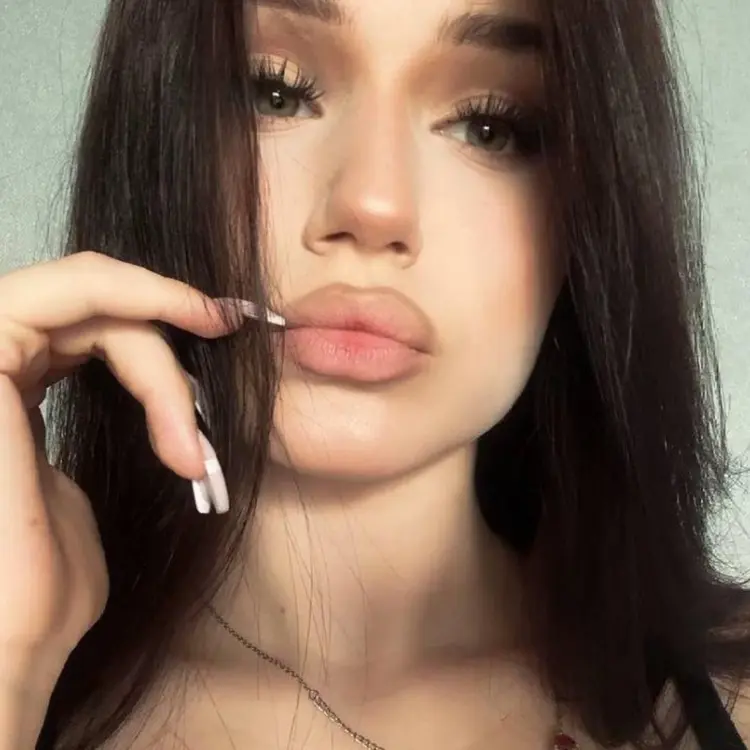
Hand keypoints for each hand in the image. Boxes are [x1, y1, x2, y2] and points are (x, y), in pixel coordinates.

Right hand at [0, 252, 236, 688]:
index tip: (216, 330)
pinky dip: (137, 333)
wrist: (8, 645)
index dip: (145, 315)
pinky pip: (67, 302)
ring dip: (157, 347)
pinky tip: (174, 400)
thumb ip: (80, 443)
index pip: (74, 320)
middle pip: (83, 294)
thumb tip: (136, 418)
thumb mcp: (66, 496)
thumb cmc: (41, 588)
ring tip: (191, 422)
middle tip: (225, 325)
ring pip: (83, 293)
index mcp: (0, 392)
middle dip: (162, 308)